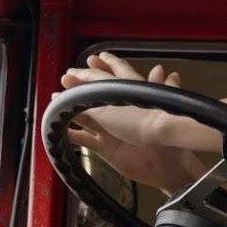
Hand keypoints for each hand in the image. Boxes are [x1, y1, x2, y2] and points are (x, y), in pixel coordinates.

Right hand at [59, 55, 205, 193]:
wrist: (169, 167)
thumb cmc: (168, 138)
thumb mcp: (160, 111)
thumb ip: (158, 89)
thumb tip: (162, 70)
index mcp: (131, 102)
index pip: (115, 80)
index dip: (103, 69)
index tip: (91, 60)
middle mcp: (118, 115)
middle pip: (95, 97)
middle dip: (80, 87)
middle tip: (65, 79)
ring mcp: (110, 131)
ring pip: (86, 116)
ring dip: (72, 108)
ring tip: (57, 101)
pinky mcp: (105, 149)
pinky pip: (84, 140)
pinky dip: (72, 135)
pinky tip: (60, 131)